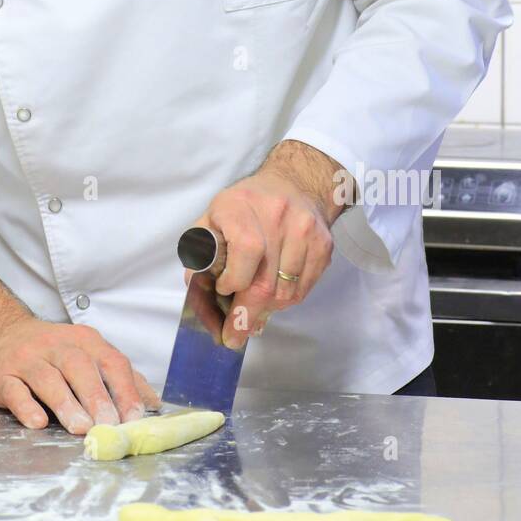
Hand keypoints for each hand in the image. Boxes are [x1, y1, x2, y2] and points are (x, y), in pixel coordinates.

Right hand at [0, 317, 161, 434]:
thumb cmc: (50, 352)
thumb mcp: (87, 354)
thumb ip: (118, 378)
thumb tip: (153, 404)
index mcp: (84, 341)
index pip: (110, 360)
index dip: (125, 389)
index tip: (134, 417)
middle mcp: (55, 345)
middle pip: (79, 367)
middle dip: (96, 396)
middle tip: (108, 424)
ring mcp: (27, 359)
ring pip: (48, 378)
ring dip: (65, 403)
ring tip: (80, 428)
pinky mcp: (2, 376)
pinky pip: (14, 390)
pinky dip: (26, 406)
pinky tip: (37, 422)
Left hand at [185, 141, 346, 348]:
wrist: (295, 184)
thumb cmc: (245, 205)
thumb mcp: (213, 217)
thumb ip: (200, 250)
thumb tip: (196, 288)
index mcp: (243, 205)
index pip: (246, 251)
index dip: (234, 280)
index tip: (223, 291)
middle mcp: (279, 216)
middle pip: (266, 281)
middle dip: (246, 315)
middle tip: (233, 336)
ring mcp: (306, 231)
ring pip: (286, 292)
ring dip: (266, 311)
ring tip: (252, 316)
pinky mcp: (323, 246)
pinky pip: (304, 289)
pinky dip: (285, 302)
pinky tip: (273, 300)